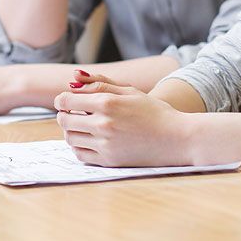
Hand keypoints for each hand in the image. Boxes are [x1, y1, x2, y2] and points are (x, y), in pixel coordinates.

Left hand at [53, 71, 194, 166]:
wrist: (178, 139)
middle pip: (65, 121)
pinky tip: (89, 141)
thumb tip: (73, 78)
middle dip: (64, 115)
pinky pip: (81, 155)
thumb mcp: (130, 91)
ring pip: (71, 139)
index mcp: (107, 103)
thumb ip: (100, 83)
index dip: (62, 100)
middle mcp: (103, 124)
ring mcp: (105, 145)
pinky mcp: (109, 161)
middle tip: (73, 114)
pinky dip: (79, 147)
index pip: (66, 101)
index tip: (66, 101)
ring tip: (83, 127)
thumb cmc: (156, 112)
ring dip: (71, 131)